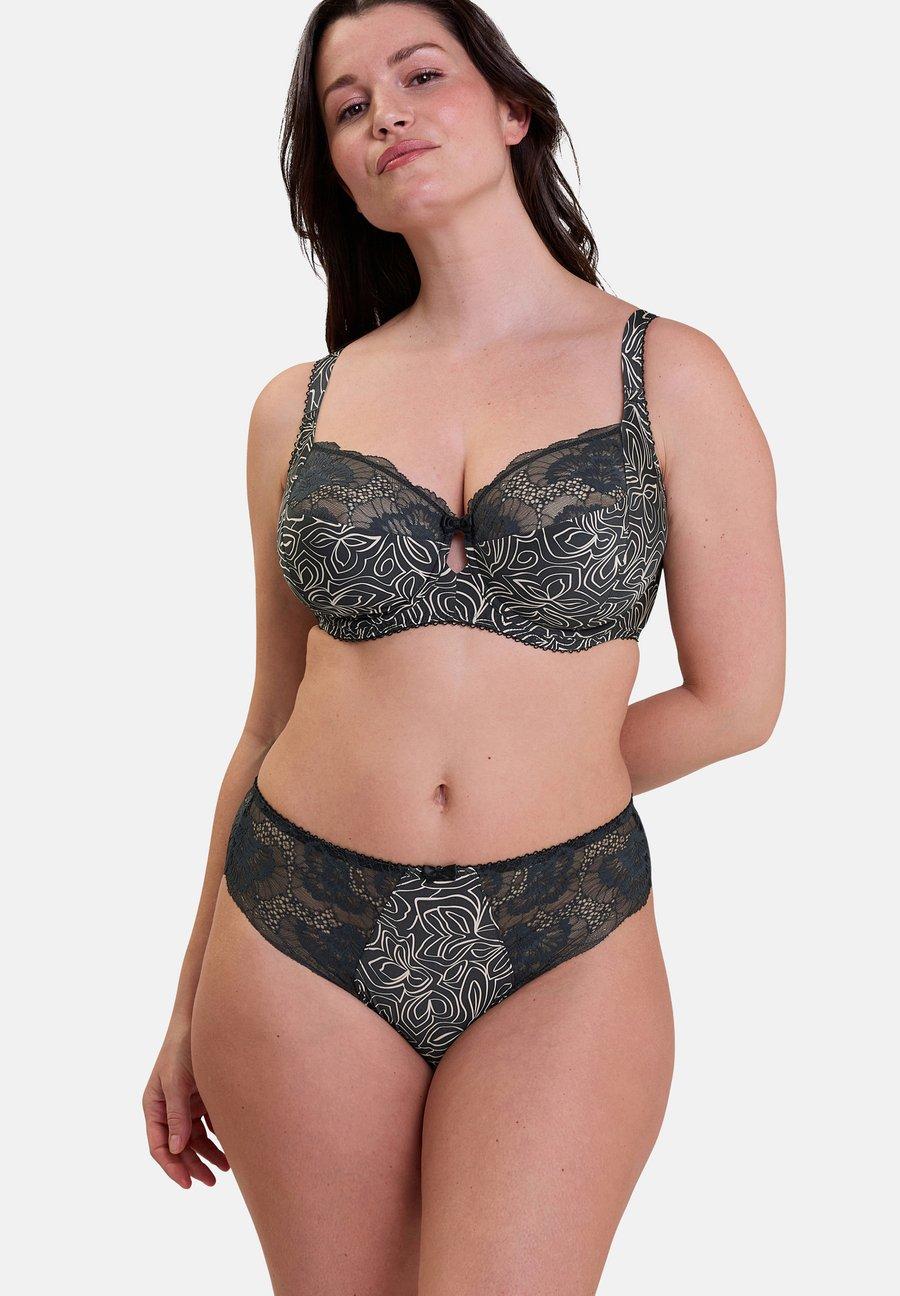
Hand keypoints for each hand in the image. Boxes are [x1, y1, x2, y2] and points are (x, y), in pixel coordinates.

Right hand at [142, 1021, 229, 1189]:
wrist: (203, 1019)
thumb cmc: (184, 1047)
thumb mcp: (178, 1081)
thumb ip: (177, 1114)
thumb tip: (176, 1148)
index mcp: (154, 1106)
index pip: (158, 1146)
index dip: (172, 1167)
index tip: (188, 1184)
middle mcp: (167, 1108)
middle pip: (178, 1146)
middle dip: (193, 1165)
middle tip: (211, 1181)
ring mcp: (185, 1103)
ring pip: (194, 1138)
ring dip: (208, 1154)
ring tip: (226, 1168)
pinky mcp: (201, 1098)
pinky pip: (207, 1125)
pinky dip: (217, 1138)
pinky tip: (231, 1148)